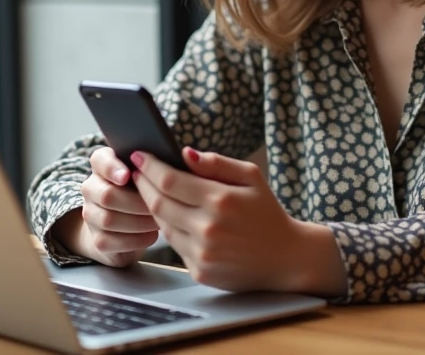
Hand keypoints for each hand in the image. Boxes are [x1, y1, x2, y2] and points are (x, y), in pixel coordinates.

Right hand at [56, 147, 159, 266]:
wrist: (124, 226)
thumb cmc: (143, 192)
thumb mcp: (147, 174)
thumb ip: (156, 164)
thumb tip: (184, 156)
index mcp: (102, 165)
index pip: (99, 160)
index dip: (112, 168)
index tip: (128, 175)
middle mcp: (91, 188)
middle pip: (107, 194)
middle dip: (137, 202)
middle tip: (160, 205)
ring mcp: (91, 215)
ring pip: (110, 219)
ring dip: (139, 221)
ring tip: (159, 220)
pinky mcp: (98, 240)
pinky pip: (114, 241)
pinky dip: (136, 239)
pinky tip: (151, 234)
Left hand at [131, 148, 346, 294]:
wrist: (286, 257)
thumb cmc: (267, 212)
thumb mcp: (251, 177)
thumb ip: (216, 163)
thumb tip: (184, 153)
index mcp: (221, 200)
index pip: (169, 181)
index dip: (150, 167)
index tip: (139, 156)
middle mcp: (208, 228)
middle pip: (158, 203)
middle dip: (143, 185)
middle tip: (137, 172)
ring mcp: (203, 253)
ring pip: (162, 225)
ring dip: (154, 207)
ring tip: (153, 192)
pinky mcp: (200, 271)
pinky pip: (174, 245)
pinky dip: (170, 229)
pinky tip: (173, 217)